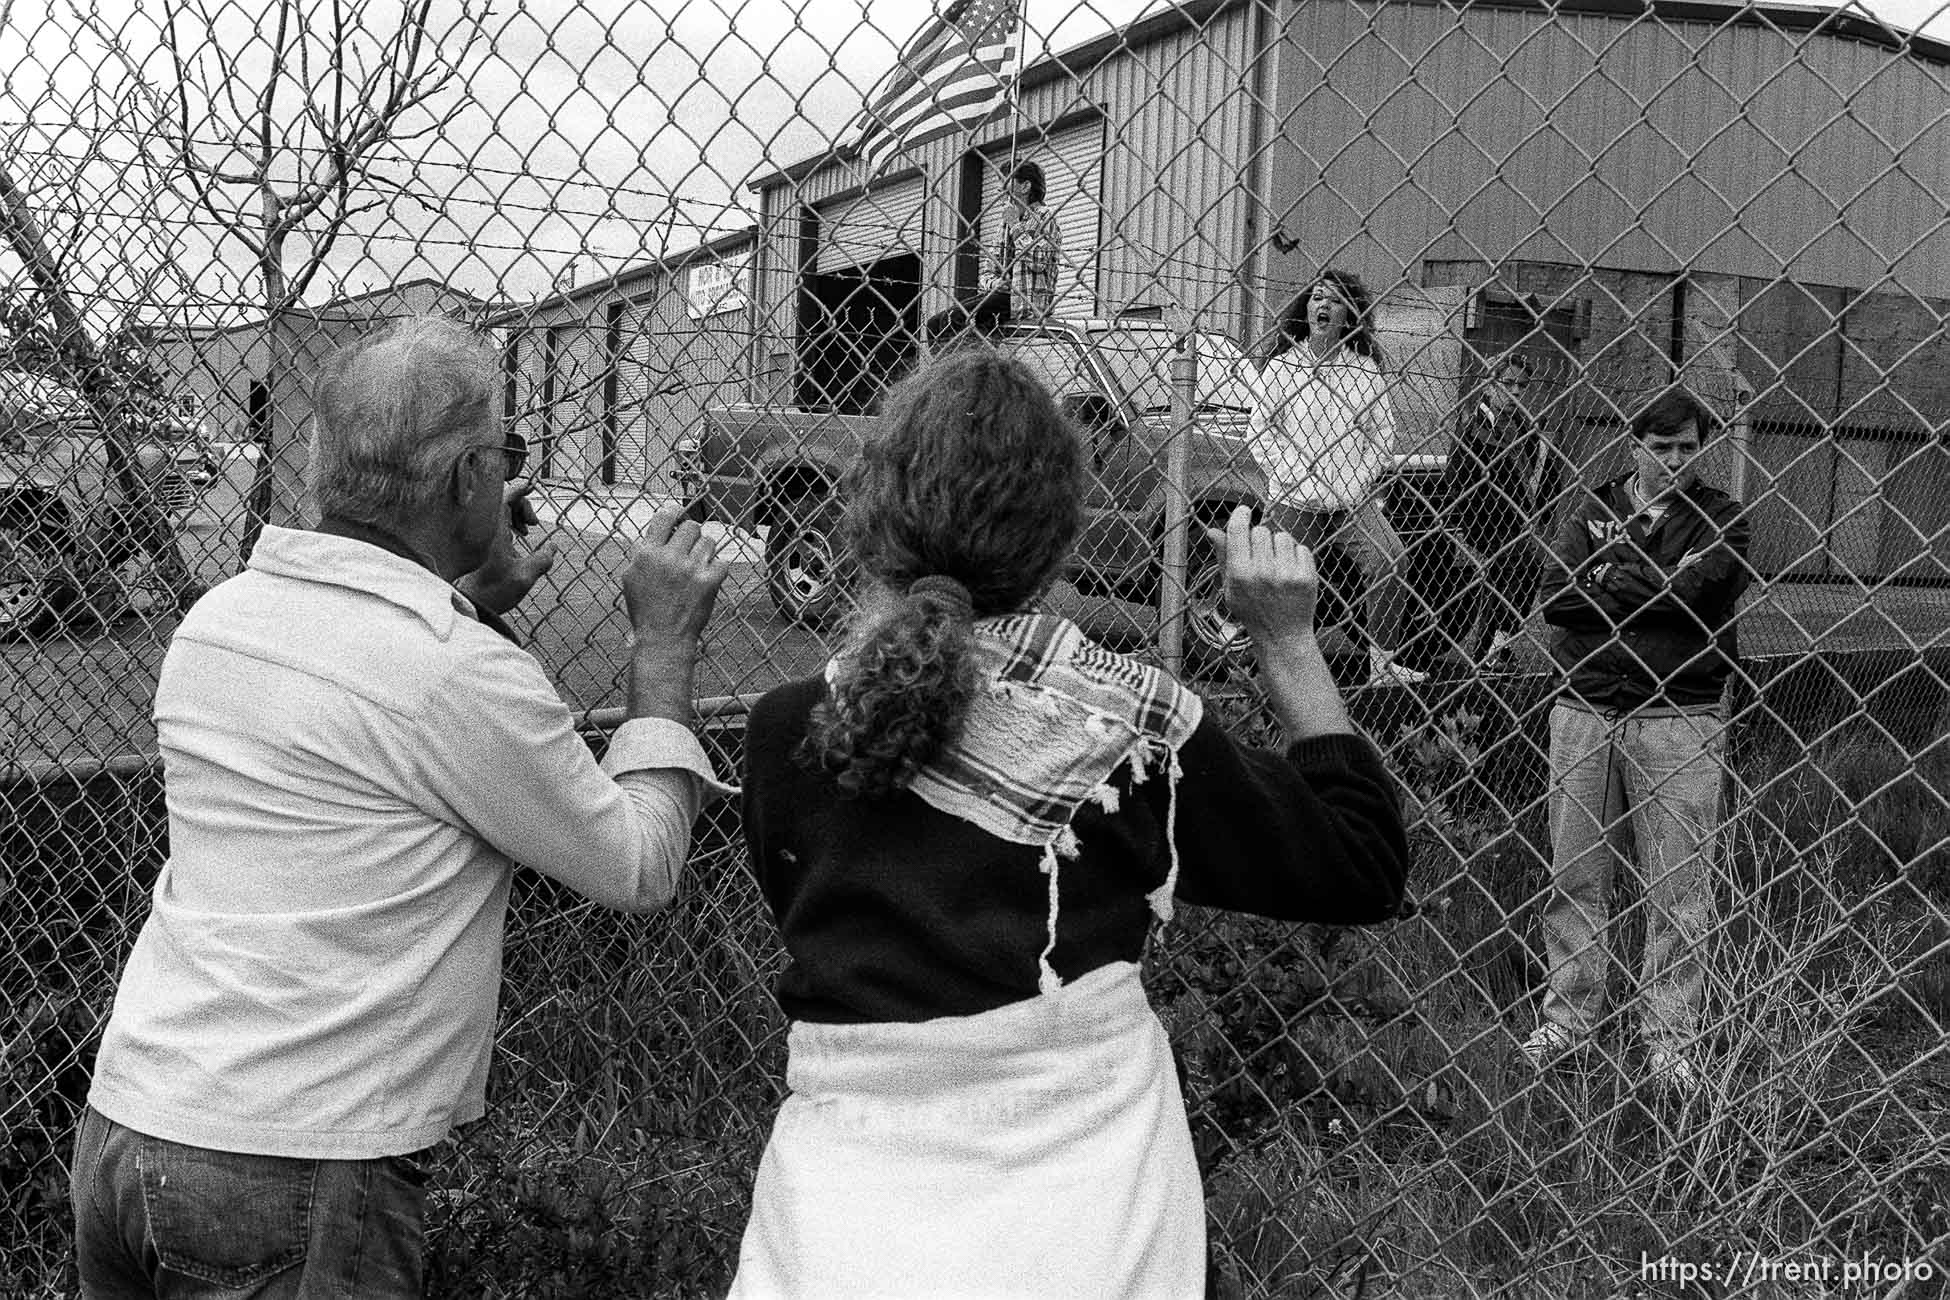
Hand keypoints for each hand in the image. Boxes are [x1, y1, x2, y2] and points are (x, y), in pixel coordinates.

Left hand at [457, 483, 556, 615]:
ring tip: (528, 532)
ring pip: (500, 513)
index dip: (519, 491)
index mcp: (494, 532)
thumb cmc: (493, 591)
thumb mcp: (525, 576)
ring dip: (517, 516)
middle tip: (535, 525)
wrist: (471, 603)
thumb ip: (543, 559)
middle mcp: (486, 531)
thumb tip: (552, 547)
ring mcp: (482, 536)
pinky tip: (519, 539)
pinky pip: (496, 523)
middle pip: (503, 503)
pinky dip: (509, 524)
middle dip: (522, 507)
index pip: (505, 499)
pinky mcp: (482, 543)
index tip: (532, 487)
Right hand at [623, 505, 730, 647]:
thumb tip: (659, 531)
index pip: (664, 517)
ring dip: (705, 553)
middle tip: (689, 551)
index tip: (679, 513)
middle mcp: (668, 558)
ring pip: (708, 541)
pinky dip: (718, 569)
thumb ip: (643, 553)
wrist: (663, 638)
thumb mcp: (632, 578)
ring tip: (696, 568)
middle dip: (691, 537)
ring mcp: (689, 569)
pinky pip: (722, 561)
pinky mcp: (709, 581)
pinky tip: (707, 579)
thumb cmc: (646, 610)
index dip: (674, 512)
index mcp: (646, 554)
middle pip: (691, 526)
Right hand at [1203, 504, 1318, 643]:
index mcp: (1239, 574)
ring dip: (1279, 546)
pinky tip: (1290, 572)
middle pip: (1262, 531)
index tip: (1244, 510)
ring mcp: (1286, 574)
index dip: (1241, 515)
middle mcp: (1262, 572)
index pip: (1239, 530)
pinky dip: (1296, 556)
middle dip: (1260, 538)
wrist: (1282, 636)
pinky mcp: (1306, 576)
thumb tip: (1212, 530)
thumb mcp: (1230, 588)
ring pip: (1283, 536)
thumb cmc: (1253, 611)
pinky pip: (1301, 548)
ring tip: (1276, 565)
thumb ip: (1223, 557)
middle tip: (1260, 555)